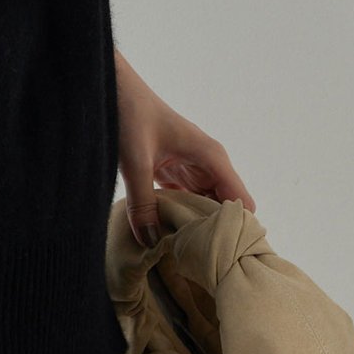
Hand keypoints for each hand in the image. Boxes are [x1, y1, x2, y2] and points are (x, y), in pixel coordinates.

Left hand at [113, 48, 254, 249]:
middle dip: (215, 234)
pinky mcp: (176, 173)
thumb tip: (151, 243)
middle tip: (199, 265)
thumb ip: (142, 203)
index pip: (241, 202)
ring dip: (197, 228)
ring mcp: (192, 169)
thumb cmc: (129, 113)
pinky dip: (181, 218)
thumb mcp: (135, 160)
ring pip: (206, 208)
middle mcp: (209, 164)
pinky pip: (187, 202)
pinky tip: (168, 237)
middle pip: (226, 209)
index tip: (221, 258)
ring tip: (183, 256)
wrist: (112, 89)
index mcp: (211, 157)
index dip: (236, 230)